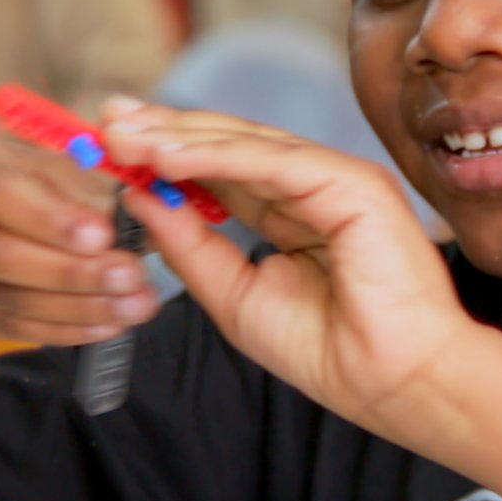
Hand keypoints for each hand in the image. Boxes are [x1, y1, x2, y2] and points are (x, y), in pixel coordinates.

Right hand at [0, 120, 162, 344]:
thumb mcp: (26, 165)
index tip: (104, 236)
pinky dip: (57, 329)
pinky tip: (101, 325)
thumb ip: (75, 184)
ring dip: (74, 306)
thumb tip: (136, 209)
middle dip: (70, 270)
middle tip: (130, 277)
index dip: (48, 217)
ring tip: (131, 306)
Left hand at [100, 101, 487, 440]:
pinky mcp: (352, 183)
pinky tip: (167, 158)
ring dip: (181, 138)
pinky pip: (273, 162)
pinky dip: (217, 157)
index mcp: (295, 211)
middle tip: (107, 119)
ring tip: (123, 137)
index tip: (111, 144)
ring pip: (248, 145)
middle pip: (231, 144)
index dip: (167, 152)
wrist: (394, 381)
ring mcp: (337, 179)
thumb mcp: (234, 295)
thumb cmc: (328, 350)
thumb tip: (139, 196)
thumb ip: (190, 244)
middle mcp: (316, 186)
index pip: (222, 169)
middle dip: (166, 129)